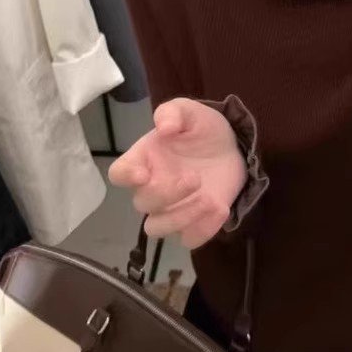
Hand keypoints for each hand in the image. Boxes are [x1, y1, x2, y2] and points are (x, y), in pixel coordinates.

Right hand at [108, 99, 246, 248]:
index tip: (144, 173)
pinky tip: (220, 208)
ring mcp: (171, 209)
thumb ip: (173, 113)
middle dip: (166, 194)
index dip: (127, 176)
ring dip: (181, 217)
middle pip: (141, 204)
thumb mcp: (190, 112)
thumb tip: (164, 127)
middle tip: (195, 178)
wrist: (232, 147)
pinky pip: (188, 239)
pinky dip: (203, 229)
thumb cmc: (201, 130)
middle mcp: (151, 188)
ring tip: (210, 200)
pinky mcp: (193, 223)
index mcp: (143, 160)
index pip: (119, 173)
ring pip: (158, 228)